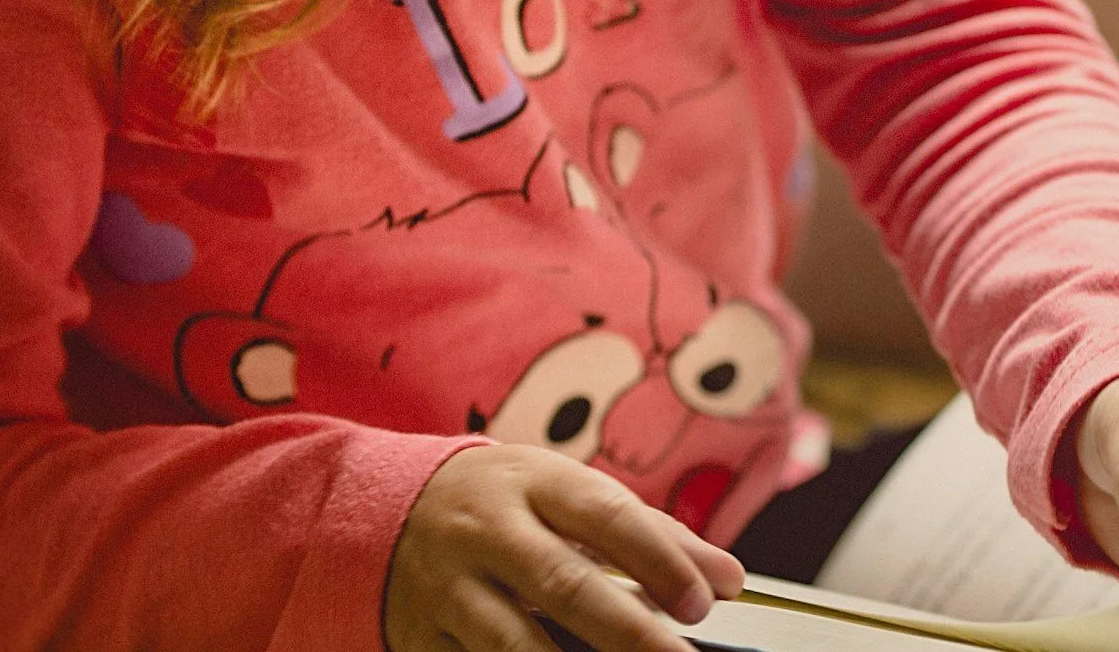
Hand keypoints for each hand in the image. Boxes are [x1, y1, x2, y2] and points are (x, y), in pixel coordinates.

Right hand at [385, 444, 744, 651]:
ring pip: (512, 640)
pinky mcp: (422, 635)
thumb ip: (651, 535)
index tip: (703, 602)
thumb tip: (727, 579)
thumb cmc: (507, 504)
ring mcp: (450, 586)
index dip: (658, 560)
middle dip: (628, 631)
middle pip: (563, 582)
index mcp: (535, 483)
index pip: (606, 515)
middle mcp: (489, 530)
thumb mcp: (570, 496)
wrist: (391, 508)